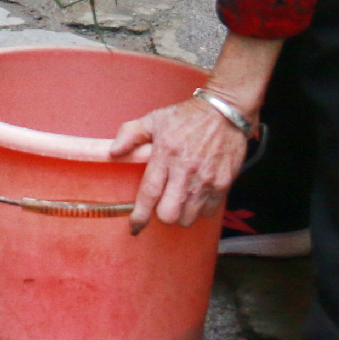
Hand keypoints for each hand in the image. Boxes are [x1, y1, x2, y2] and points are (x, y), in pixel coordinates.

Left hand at [110, 97, 248, 231]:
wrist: (225, 112)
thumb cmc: (187, 117)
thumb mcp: (154, 119)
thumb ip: (130, 134)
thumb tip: (114, 152)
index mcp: (166, 154)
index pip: (149, 193)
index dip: (140, 216)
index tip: (135, 227)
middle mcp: (186, 170)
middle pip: (169, 215)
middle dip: (163, 215)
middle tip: (163, 204)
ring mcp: (207, 179)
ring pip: (189, 217)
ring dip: (182, 213)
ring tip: (181, 198)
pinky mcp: (224, 183)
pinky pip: (209, 211)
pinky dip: (201, 209)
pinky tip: (197, 194)